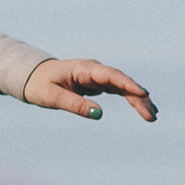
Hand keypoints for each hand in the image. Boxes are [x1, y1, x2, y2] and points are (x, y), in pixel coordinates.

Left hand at [22, 56, 155, 124]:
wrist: (31, 76)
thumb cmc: (39, 85)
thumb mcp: (52, 97)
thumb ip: (75, 104)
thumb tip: (98, 114)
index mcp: (83, 69)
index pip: (110, 75)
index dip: (128, 84)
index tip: (143, 94)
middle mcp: (94, 70)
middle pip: (121, 82)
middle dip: (138, 97)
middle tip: (151, 115)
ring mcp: (97, 76)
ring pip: (123, 87)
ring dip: (138, 99)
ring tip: (152, 116)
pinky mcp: (97, 84)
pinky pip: (118, 90)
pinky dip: (130, 99)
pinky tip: (143, 109)